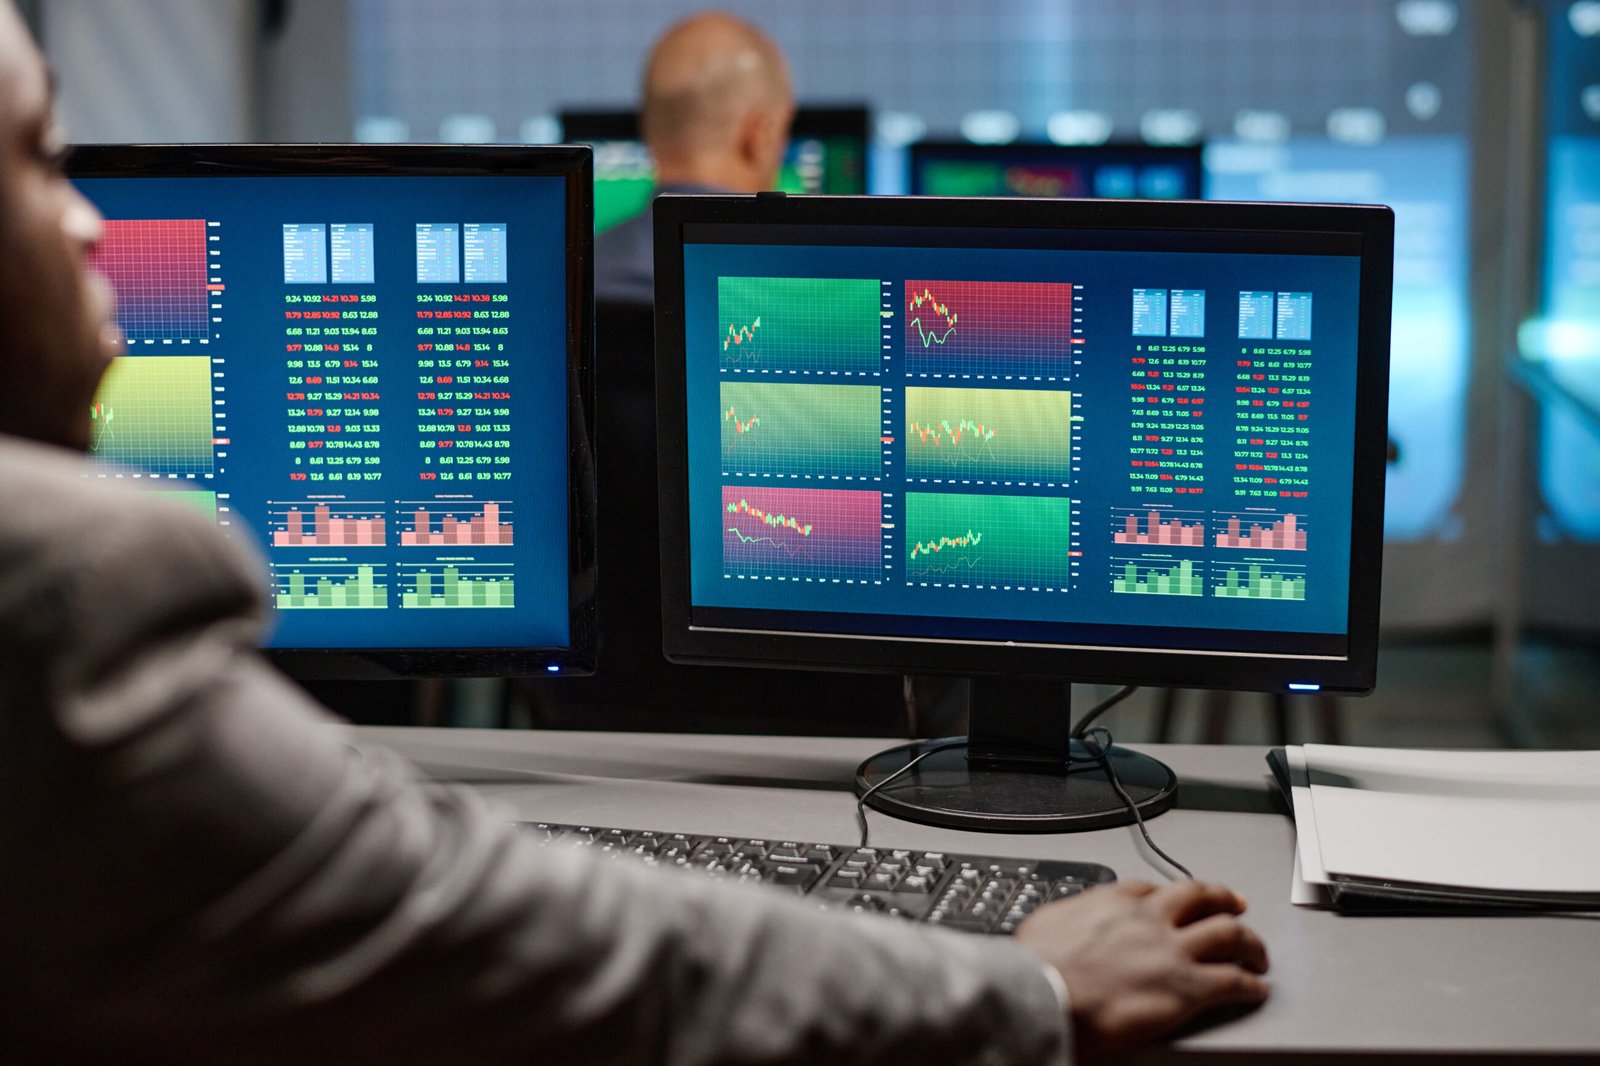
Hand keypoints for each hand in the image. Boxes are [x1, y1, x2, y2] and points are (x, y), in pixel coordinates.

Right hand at [1014, 880, 1268, 1061]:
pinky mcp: (1187, 988)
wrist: (1043, 995)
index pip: (1155, 890)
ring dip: (1250, 942)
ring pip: (1229, 934)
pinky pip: (1234, 981)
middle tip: (1236, 906)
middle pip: (1201, 898)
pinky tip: (1258, 989)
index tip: (1182, 900)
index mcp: (1114, 900)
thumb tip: (1062, 925)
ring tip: (1258, 953)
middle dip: (1224, 901)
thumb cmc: (1038, 966)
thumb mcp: (1047, 922)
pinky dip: (1252, 984)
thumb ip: (1069, 918)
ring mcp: (1172, 951)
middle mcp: (1150, 919)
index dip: (1175, 895)